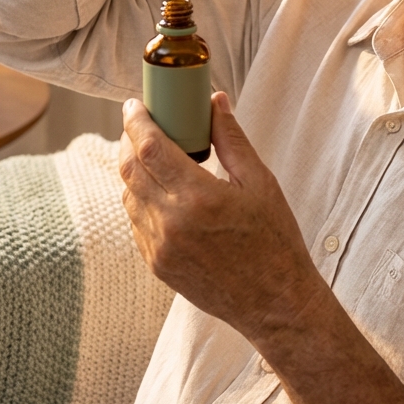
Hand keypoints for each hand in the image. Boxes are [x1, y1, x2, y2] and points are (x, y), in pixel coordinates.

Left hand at [119, 91, 324, 340]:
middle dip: (129, 140)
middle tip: (141, 123)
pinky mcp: (157, 265)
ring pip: (128, 196)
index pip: (150, 148)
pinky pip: (136, 222)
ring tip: (152, 154)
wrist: (274, 302)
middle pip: (130, 169)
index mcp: (198, 197)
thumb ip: (231, 139)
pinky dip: (140, 198)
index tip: (133, 104)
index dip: (136, 121)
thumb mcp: (260, 182)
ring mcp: (159, 248)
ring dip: (133, 169)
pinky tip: (160, 189)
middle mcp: (171, 223)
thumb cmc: (274, 240)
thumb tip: (214, 102)